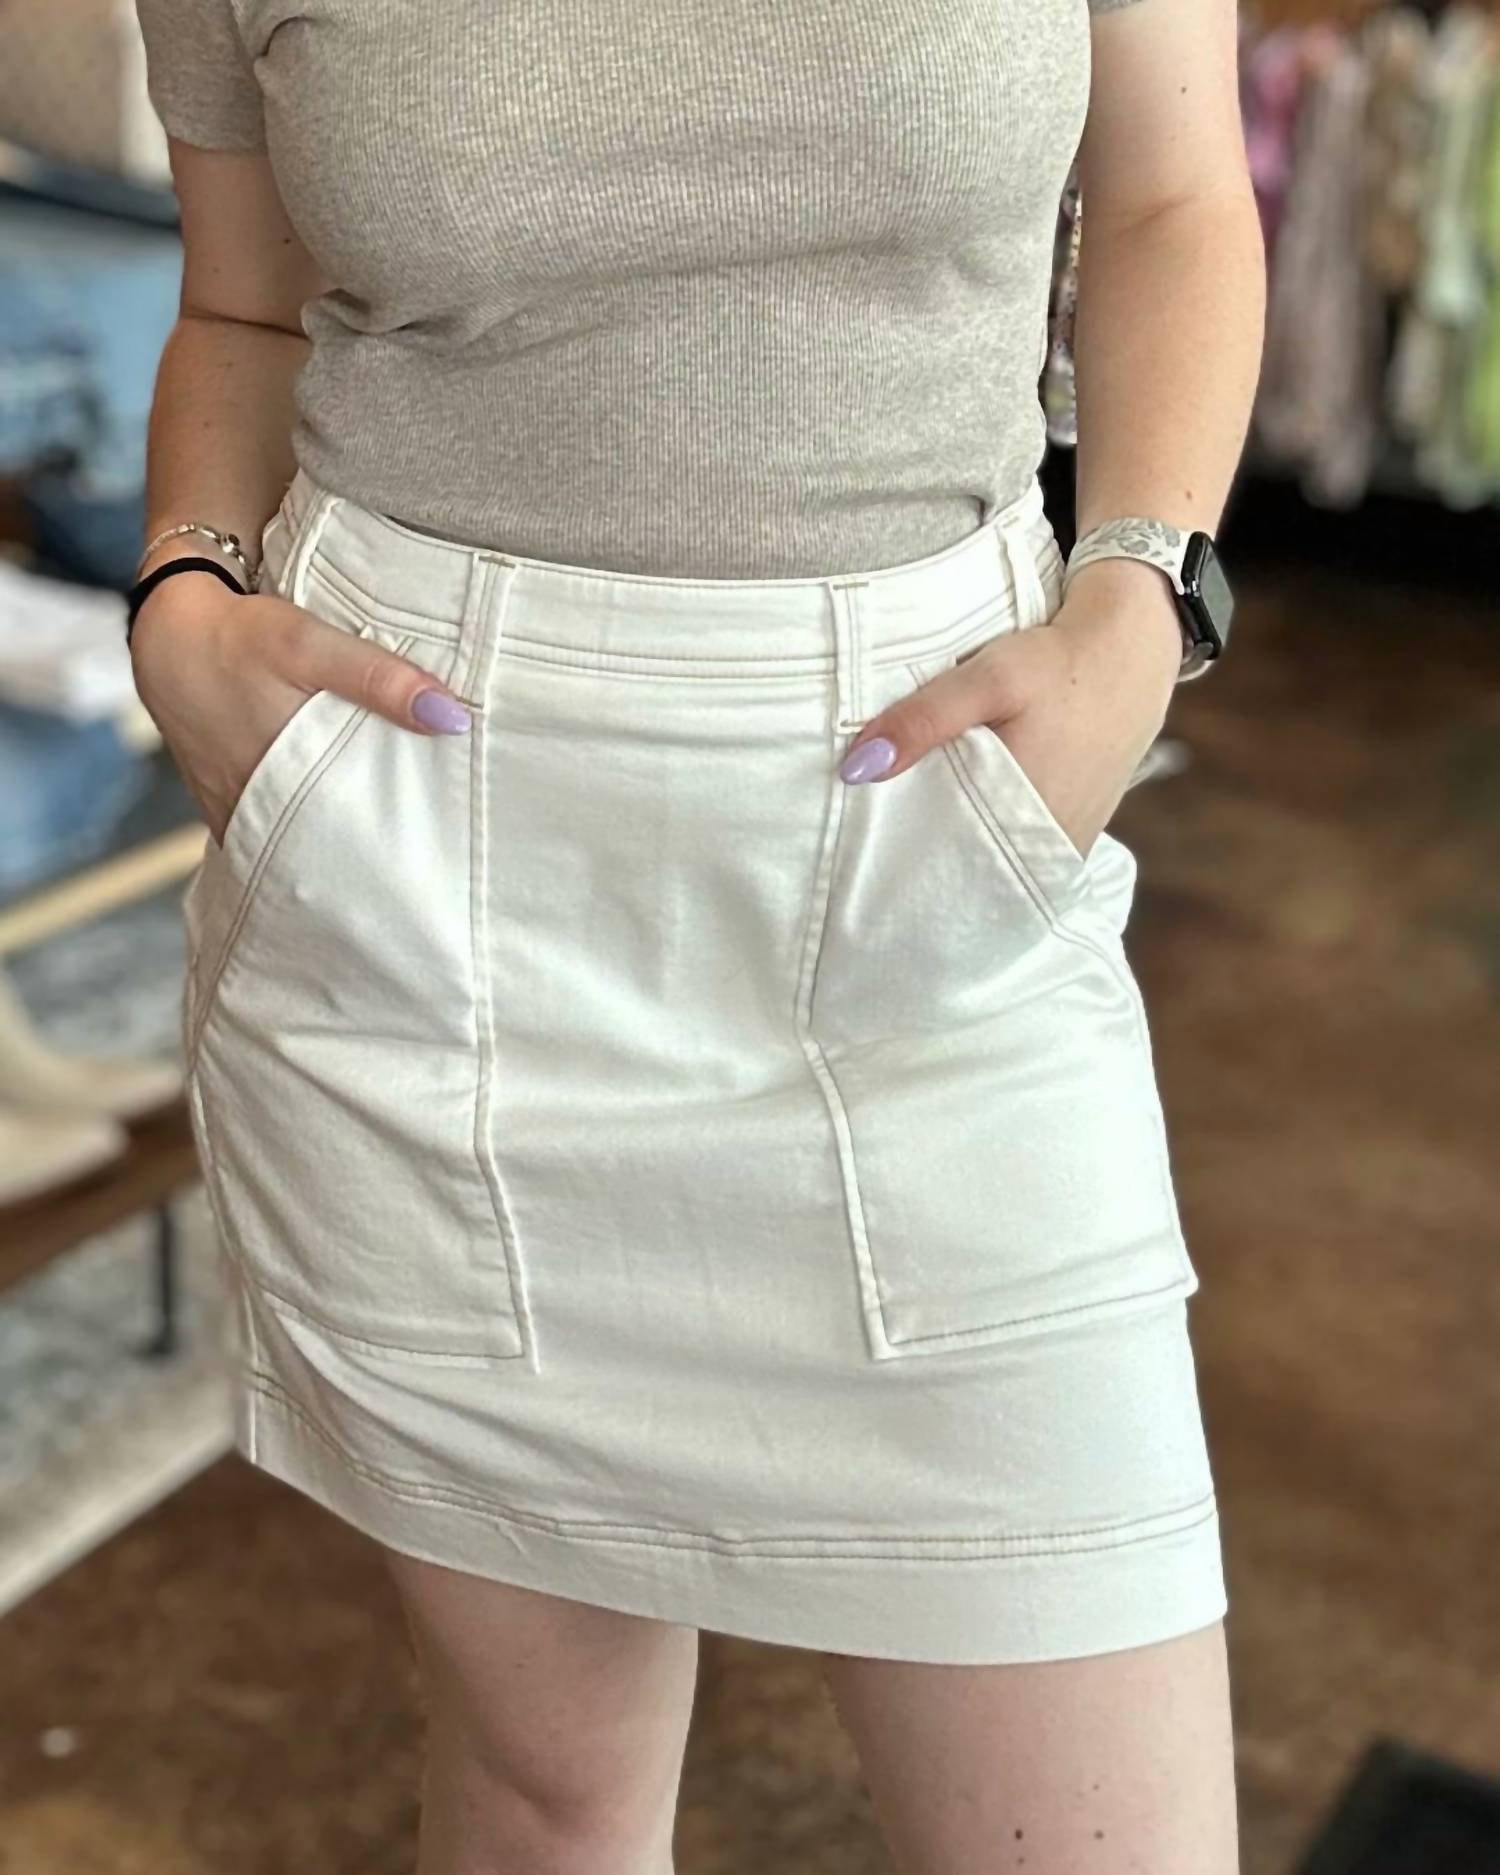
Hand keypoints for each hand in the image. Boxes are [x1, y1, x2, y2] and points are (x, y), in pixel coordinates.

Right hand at [129, 569, 472, 847]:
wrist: (166, 634)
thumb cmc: (237, 638)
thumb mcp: (310, 645)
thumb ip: (379, 679)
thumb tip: (451, 718)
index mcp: (282, 785)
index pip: (349, 845)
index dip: (391, 855)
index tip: (434, 860)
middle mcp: (257, 811)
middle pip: (328, 848)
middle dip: (371, 853)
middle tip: (424, 853)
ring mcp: (239, 812)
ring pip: (301, 837)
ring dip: (339, 835)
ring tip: (392, 836)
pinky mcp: (231, 802)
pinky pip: (277, 823)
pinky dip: (308, 818)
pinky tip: (342, 808)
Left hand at [837, 558, 1184, 861]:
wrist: (1132, 653)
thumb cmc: (1059, 663)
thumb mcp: (989, 678)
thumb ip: (923, 720)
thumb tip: (856, 768)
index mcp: (1020, 816)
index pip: (942, 863)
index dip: (901, 857)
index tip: (866, 848)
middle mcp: (1047, 843)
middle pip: (966, 867)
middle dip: (925, 857)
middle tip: (882, 839)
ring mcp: (1067, 843)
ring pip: (995, 861)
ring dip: (959, 848)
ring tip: (917, 828)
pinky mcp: (1076, 832)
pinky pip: (1022, 852)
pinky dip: (992, 840)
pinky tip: (965, 817)